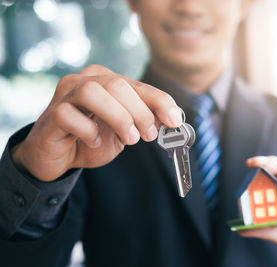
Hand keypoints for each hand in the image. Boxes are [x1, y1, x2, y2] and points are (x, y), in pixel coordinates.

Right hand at [12, 65, 182, 181]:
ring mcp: (65, 95)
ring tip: (128, 138)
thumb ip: (143, 121)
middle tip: (148, 135)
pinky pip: (69, 115)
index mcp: (105, 80)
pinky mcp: (51, 115)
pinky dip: (88, 130)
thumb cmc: (91, 139)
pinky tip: (94, 141)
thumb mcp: (124, 130)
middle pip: (117, 85)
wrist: (57, 157)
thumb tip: (172, 119)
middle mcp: (84, 81)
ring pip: (93, 92)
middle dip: (140, 112)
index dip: (159, 100)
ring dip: (118, 117)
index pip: (136, 84)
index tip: (174, 119)